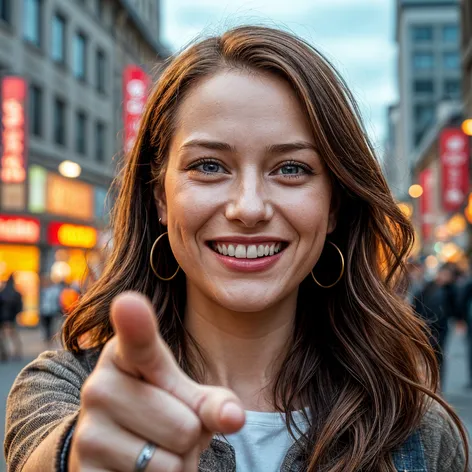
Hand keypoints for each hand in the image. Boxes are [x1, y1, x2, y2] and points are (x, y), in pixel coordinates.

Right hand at [69, 292, 244, 471]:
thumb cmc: (159, 408)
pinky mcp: (85, 470)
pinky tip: (137, 468)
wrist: (111, 445)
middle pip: (186, 424)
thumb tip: (235, 417)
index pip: (137, 340)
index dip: (135, 322)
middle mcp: (100, 386)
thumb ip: (211, 401)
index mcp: (126, 353)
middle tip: (165, 429)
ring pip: (171, 462)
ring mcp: (89, 430)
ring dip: (176, 464)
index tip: (129, 302)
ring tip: (152, 447)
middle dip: (189, 437)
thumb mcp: (186, 396)